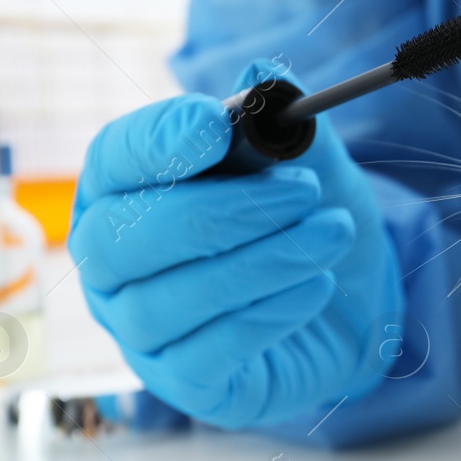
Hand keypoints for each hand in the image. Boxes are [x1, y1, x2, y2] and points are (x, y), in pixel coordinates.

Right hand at [68, 62, 402, 428]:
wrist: (348, 305)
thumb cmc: (305, 222)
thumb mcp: (310, 167)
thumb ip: (286, 127)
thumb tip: (265, 77)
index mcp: (126, 189)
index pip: (115, 159)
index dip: (159, 141)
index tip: (217, 125)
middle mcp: (113, 261)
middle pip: (127, 236)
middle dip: (225, 210)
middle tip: (304, 192)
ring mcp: (138, 328)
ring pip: (166, 299)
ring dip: (261, 261)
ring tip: (331, 232)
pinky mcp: (181, 382)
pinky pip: (204, 353)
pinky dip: (266, 313)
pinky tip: (315, 284)